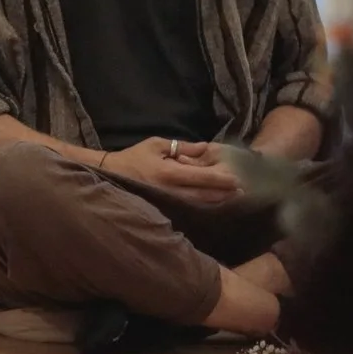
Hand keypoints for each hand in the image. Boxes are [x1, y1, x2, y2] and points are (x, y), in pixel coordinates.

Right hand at [99, 137, 242, 205]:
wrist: (110, 176)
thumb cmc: (133, 158)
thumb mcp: (156, 145)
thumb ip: (182, 147)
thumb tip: (205, 147)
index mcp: (169, 173)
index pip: (202, 178)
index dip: (221, 180)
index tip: (238, 179)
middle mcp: (171, 191)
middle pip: (204, 195)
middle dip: (224, 194)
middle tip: (242, 191)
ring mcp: (167, 202)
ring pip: (198, 205)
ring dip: (216, 202)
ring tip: (232, 198)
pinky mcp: (164, 207)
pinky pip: (188, 208)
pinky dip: (203, 206)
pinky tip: (214, 204)